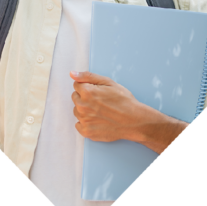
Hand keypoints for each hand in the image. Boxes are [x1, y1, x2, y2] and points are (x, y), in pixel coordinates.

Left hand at [70, 70, 189, 153]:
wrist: (134, 120)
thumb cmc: (123, 100)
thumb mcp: (108, 82)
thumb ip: (87, 76)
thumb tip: (72, 74)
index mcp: (86, 92)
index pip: (76, 85)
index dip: (87, 86)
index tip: (97, 91)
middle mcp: (82, 106)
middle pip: (75, 98)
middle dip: (84, 97)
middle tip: (99, 101)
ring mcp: (84, 120)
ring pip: (77, 111)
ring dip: (85, 110)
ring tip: (100, 111)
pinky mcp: (86, 132)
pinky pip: (78, 124)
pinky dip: (86, 122)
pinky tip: (98, 120)